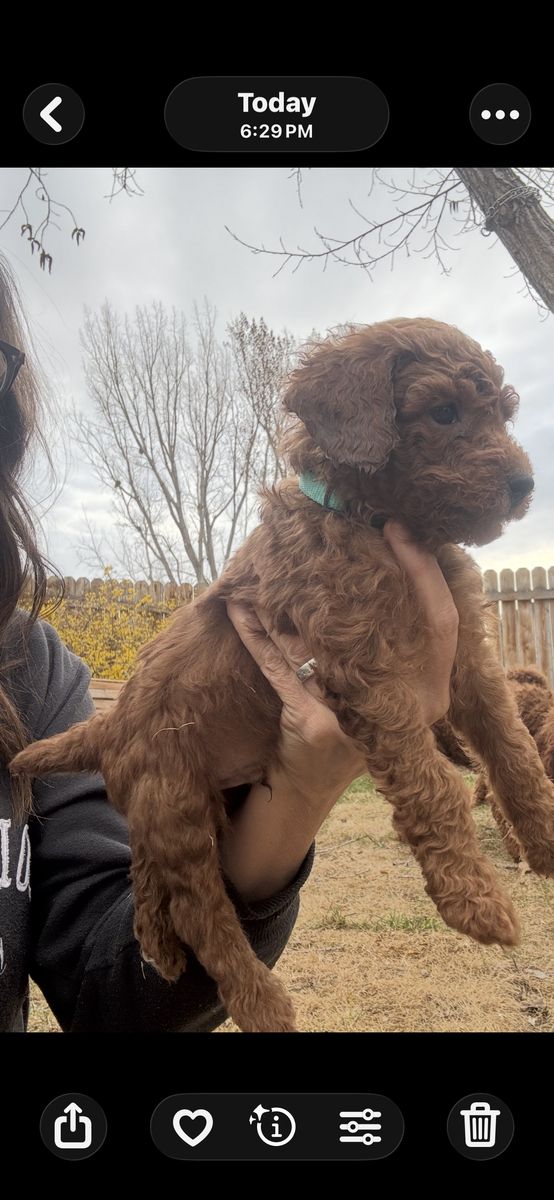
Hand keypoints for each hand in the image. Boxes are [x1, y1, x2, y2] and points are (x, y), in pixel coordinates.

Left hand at [222, 524, 458, 900]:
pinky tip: (238, 607)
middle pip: (381, 624)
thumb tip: (373, 558)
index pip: (442, 620)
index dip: (425, 572)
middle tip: (324, 536)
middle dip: (347, 577)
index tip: (401, 527)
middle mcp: (405, 706)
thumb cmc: (344, 724)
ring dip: (288, 602)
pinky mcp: (315, 723)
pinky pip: (280, 667)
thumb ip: (388, 640)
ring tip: (268, 563)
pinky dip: (257, 635)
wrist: (304, 789)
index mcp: (430, 690)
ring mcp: (359, 717)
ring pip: (321, 642)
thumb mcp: (376, 687)